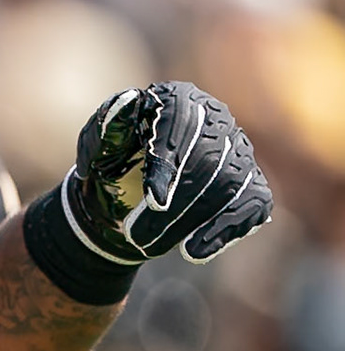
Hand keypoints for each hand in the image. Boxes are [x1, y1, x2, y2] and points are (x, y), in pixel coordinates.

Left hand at [68, 81, 271, 264]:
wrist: (122, 202)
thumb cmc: (109, 168)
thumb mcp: (96, 151)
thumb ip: (108, 130)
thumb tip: (126, 102)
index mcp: (175, 99)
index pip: (182, 121)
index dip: (170, 162)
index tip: (155, 202)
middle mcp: (215, 119)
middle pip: (210, 156)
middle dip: (177, 202)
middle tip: (139, 237)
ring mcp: (238, 151)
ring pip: (231, 183)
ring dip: (191, 220)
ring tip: (151, 247)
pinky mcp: (250, 182)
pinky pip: (253, 204)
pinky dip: (225, 230)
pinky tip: (195, 251)